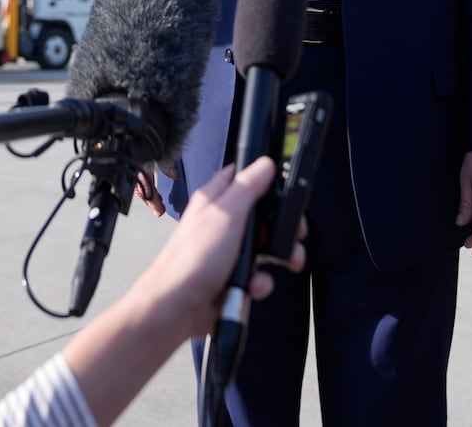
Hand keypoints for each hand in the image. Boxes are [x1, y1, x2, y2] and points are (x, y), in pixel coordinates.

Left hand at [128, 156, 305, 339]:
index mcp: (214, 201)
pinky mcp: (230, 277)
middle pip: (261, 216)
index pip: (241, 177)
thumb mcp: (226, 215)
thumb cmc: (192, 260)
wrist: (177, 308)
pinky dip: (260, 282)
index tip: (284, 190)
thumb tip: (264, 164)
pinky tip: (254, 285)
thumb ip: (247, 188)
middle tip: (293, 235)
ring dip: (275, 258)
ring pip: (263, 248)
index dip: (264, 180)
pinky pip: (256, 275)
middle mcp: (220, 223)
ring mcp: (225, 251)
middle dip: (280, 228)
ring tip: (286, 263)